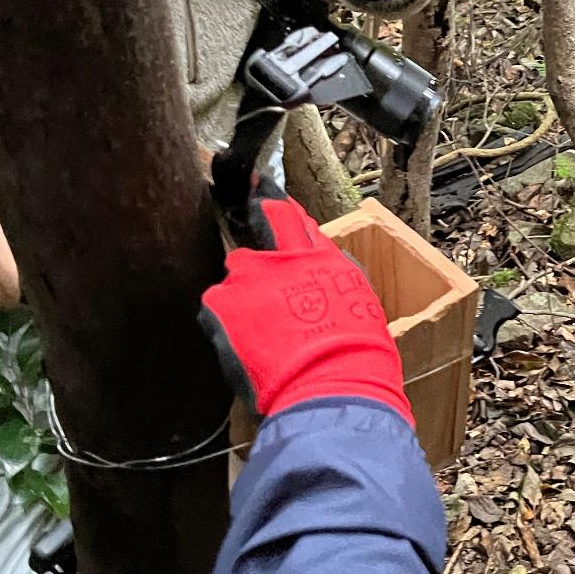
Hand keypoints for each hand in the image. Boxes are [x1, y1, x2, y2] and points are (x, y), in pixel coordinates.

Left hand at [201, 193, 411, 422]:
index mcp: (322, 258)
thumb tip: (325, 272)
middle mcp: (284, 258)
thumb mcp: (359, 306)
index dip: (271, 200)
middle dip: (254, 266)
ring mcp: (249, 279)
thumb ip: (334, 279)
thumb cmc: (356, 359)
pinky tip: (245, 351)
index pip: (291, 217)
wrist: (333, 389)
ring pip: (234, 281)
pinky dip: (225, 329)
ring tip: (260, 339)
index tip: (255, 184)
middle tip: (264, 301)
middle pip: (255, 246)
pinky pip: (215, 310)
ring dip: (242, 303)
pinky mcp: (222, 305)